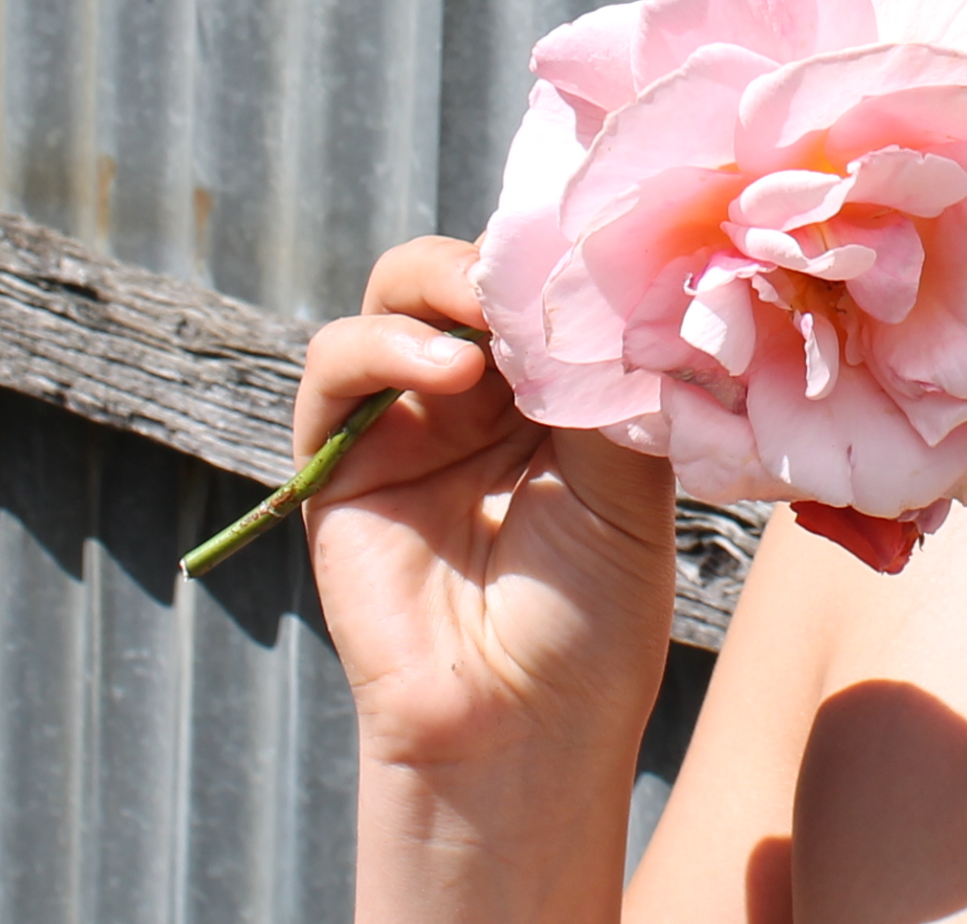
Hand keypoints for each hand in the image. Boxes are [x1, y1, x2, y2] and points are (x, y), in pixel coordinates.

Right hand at [299, 235, 678, 780]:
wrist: (529, 725)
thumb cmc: (594, 615)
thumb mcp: (629, 477)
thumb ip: (606, 376)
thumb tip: (607, 278)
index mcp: (553, 385)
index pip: (540, 280)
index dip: (560, 253)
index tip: (599, 241)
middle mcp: (478, 391)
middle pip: (467, 268)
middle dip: (500, 257)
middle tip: (537, 273)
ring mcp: (407, 418)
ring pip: (397, 293)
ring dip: (442, 284)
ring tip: (487, 326)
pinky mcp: (339, 459)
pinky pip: (337, 367)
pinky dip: (385, 344)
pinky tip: (449, 366)